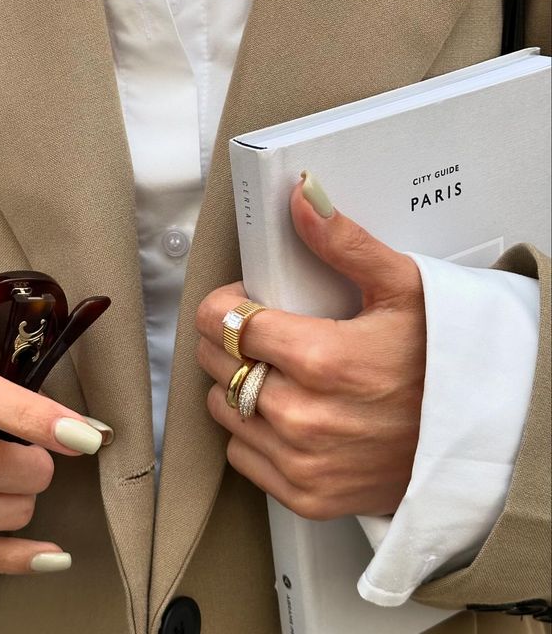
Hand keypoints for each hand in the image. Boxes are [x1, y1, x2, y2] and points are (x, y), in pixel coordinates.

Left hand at [196, 173, 425, 518]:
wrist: (476, 439)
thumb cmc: (443, 359)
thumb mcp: (403, 287)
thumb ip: (344, 242)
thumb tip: (302, 197)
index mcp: (322, 359)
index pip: (222, 322)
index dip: (225, 303)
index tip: (245, 301)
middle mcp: (304, 417)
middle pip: (217, 363)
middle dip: (228, 338)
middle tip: (263, 332)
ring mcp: (302, 462)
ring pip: (221, 408)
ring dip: (236, 384)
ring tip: (276, 370)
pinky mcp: (305, 496)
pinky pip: (241, 455)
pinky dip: (250, 432)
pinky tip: (285, 411)